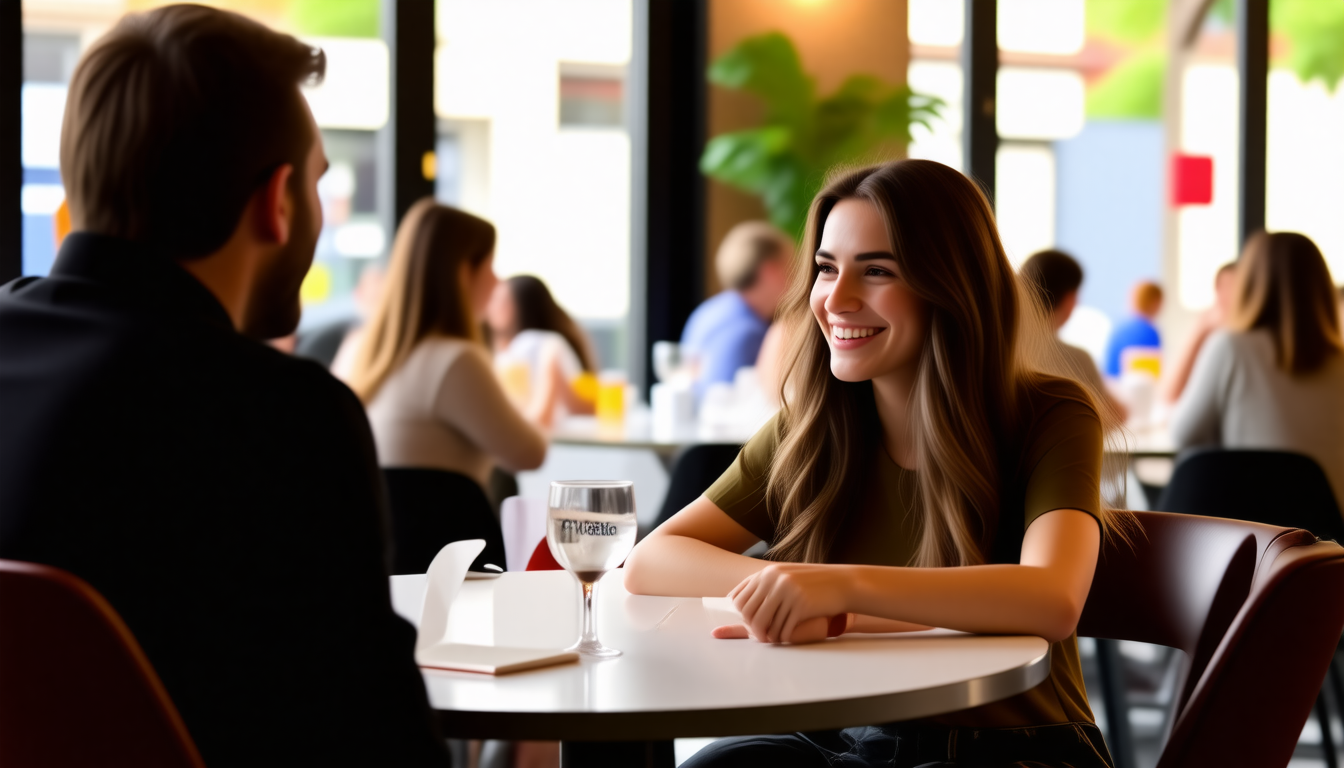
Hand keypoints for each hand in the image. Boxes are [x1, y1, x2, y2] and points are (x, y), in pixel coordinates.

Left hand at [728, 563, 851, 642]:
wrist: (843, 584)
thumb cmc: (813, 582)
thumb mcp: (787, 576)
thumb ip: (764, 584)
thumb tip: (734, 599)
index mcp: (768, 573)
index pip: (739, 597)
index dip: (739, 613)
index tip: (746, 622)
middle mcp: (775, 580)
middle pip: (748, 612)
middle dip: (750, 628)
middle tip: (758, 636)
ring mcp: (787, 592)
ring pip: (763, 623)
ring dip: (766, 636)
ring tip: (771, 639)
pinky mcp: (801, 606)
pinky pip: (782, 629)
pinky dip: (781, 637)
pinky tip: (785, 638)